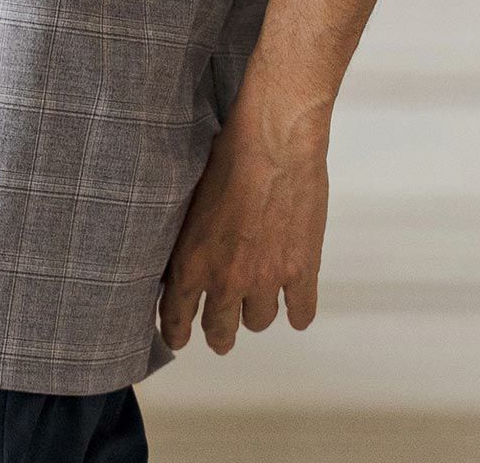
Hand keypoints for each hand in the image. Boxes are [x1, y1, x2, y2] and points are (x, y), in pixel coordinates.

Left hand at [156, 72, 330, 354]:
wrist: (273, 140)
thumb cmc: (226, 156)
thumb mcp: (189, 201)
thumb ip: (188, 239)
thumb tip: (185, 257)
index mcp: (192, 262)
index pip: (176, 317)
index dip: (176, 333)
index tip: (178, 339)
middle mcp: (226, 281)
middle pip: (221, 331)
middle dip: (218, 334)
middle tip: (220, 334)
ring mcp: (266, 279)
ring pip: (259, 322)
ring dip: (257, 311)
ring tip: (258, 299)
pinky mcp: (302, 271)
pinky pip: (301, 313)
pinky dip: (297, 310)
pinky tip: (294, 304)